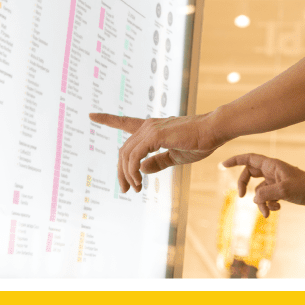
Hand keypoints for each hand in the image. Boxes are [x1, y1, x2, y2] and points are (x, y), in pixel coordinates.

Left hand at [89, 112, 222, 192]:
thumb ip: (157, 162)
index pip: (124, 122)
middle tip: (126, 190)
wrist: (213, 131)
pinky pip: (135, 156)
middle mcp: (147, 126)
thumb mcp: (175, 156)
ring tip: (134, 189)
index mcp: (151, 129)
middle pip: (123, 150)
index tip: (92, 115)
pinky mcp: (155, 135)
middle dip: (120, 171)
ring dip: (126, 174)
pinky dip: (133, 170)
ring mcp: (150, 129)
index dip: (108, 119)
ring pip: (126, 154)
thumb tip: (141, 170)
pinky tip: (139, 181)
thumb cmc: (198, 142)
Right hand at [222, 153, 304, 215]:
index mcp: (271, 165)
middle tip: (240, 196)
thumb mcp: (284, 191)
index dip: (234, 160)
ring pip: (259, 190)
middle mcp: (272, 170)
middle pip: (249, 174)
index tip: (223, 165)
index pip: (248, 158)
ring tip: (267, 213)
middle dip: (244, 185)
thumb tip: (253, 199)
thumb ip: (266, 193)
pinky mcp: (281, 190)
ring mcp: (276, 180)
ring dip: (260, 202)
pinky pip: (268, 196)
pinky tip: (277, 209)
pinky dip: (269, 204)